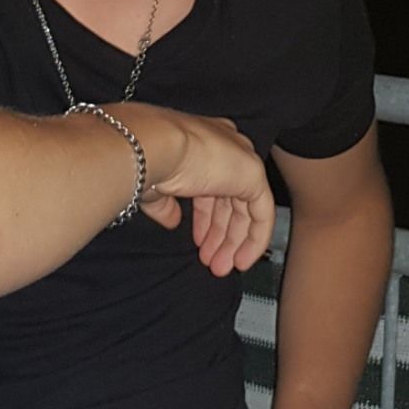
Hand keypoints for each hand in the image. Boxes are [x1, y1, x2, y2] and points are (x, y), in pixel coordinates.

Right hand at [113, 104, 273, 274]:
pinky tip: (242, 260)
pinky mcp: (254, 175)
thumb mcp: (155, 186)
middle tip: (211, 260)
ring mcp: (241, 159)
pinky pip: (262, 213)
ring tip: (220, 266)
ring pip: (245, 208)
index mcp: (203, 141)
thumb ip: (167, 205)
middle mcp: (227, 146)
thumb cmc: (146, 159)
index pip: (211, 184)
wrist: (156, 147)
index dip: (205, 217)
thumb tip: (173, 221)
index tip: (198, 240)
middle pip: (229, 198)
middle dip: (219, 233)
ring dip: (233, 242)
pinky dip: (254, 239)